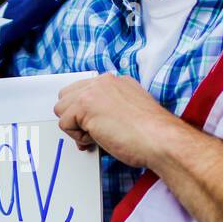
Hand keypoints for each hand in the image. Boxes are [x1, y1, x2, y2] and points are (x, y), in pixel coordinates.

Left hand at [53, 73, 181, 169]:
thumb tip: (91, 123)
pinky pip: (64, 124)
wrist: (161, 139)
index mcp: (115, 81)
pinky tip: (99, 139)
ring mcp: (93, 91)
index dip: (84, 113)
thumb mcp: (129, 112)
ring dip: (75, 128)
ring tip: (98, 136)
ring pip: (62, 110)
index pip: (82, 91)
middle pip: (66, 97)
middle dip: (75, 118)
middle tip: (93, 134)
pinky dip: (78, 137)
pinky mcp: (84, 105)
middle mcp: (103, 81)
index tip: (95, 127)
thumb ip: (108, 110)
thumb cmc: (151, 134)